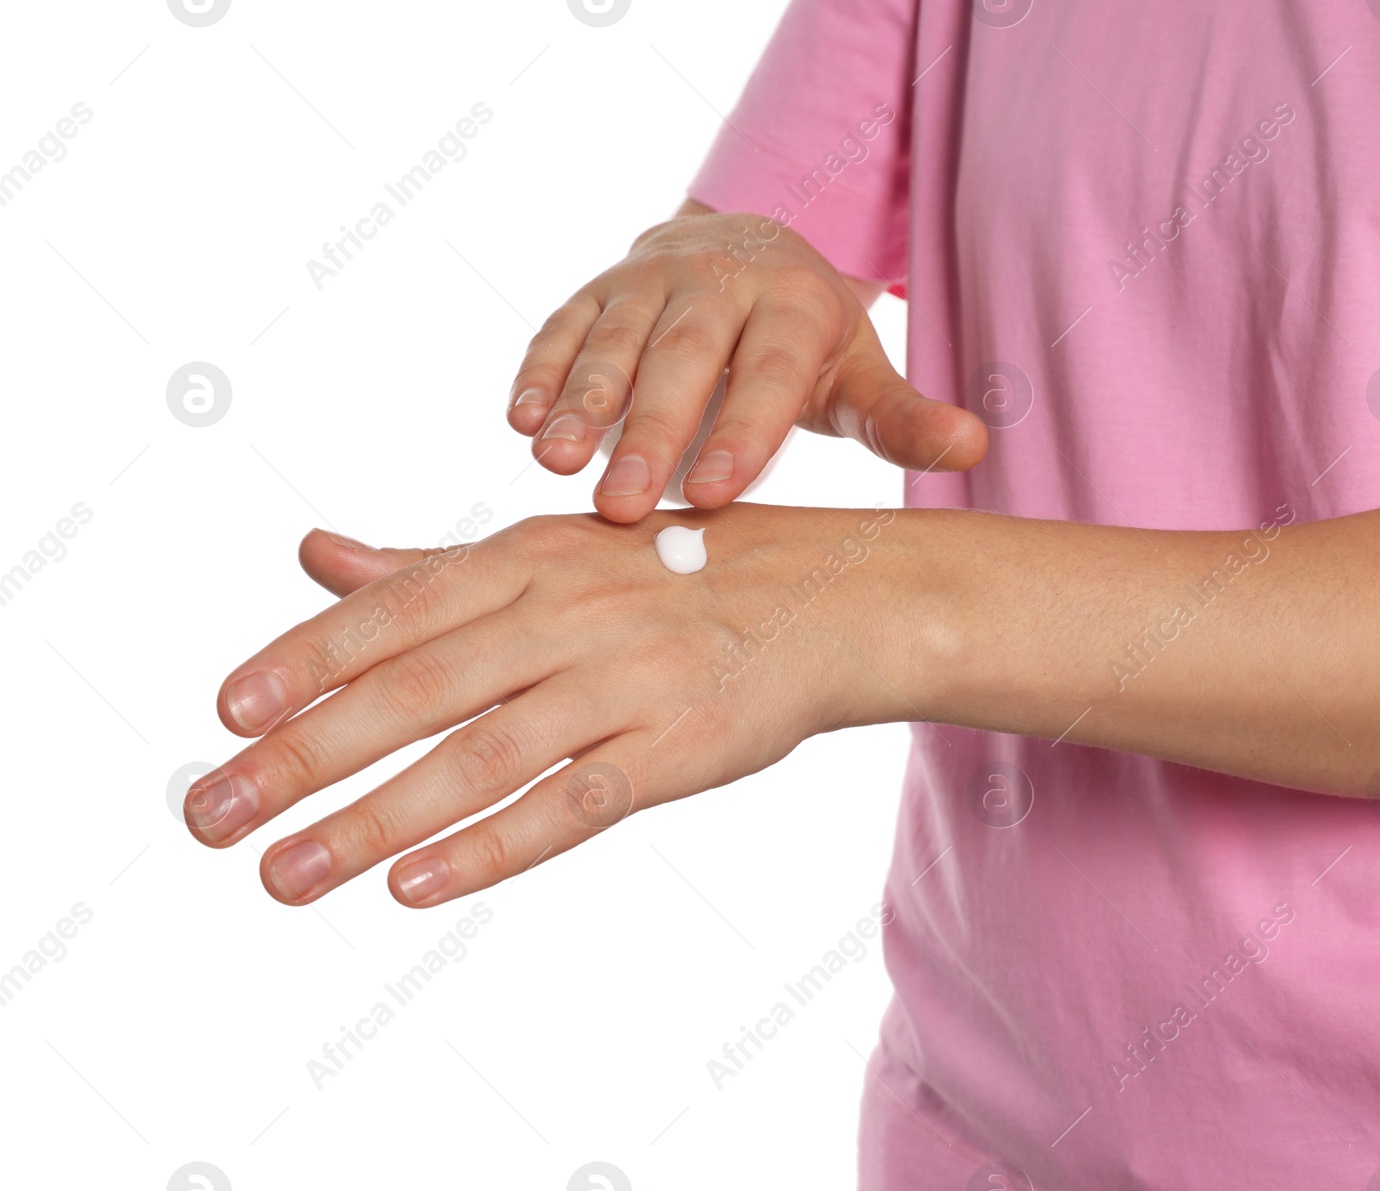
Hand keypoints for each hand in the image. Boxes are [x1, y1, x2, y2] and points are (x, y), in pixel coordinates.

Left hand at [183, 506, 915, 906]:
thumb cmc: (680, 574)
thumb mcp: (554, 549)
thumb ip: (429, 566)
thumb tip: (311, 556)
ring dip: (373, 821)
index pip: (395, 612)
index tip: (222, 713)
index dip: (304, 660)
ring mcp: (626, 681)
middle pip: (415, 690)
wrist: (833, 597)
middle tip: (210, 814)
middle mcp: (567, 610)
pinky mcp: (679, 749)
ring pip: (479, 757)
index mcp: (527, 555)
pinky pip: (575, 803)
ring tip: (286, 875)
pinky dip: (494, 844)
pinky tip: (418, 884)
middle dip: (303, 756)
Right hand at [505, 206, 987, 522]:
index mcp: (792, 306)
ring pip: (612, 341)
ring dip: (579, 399)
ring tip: (552, 458)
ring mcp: (648, 281)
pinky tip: (518, 419)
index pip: (767, 372)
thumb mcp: (857, 377)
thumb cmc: (803, 344)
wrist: (742, 255)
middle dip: (651, 430)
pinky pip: (561, 326)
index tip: (717, 497)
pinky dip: (539, 370)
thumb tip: (975, 446)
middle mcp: (718, 283)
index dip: (742, 432)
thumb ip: (903, 419)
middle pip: (681, 358)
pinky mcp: (595, 290)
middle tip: (626, 505)